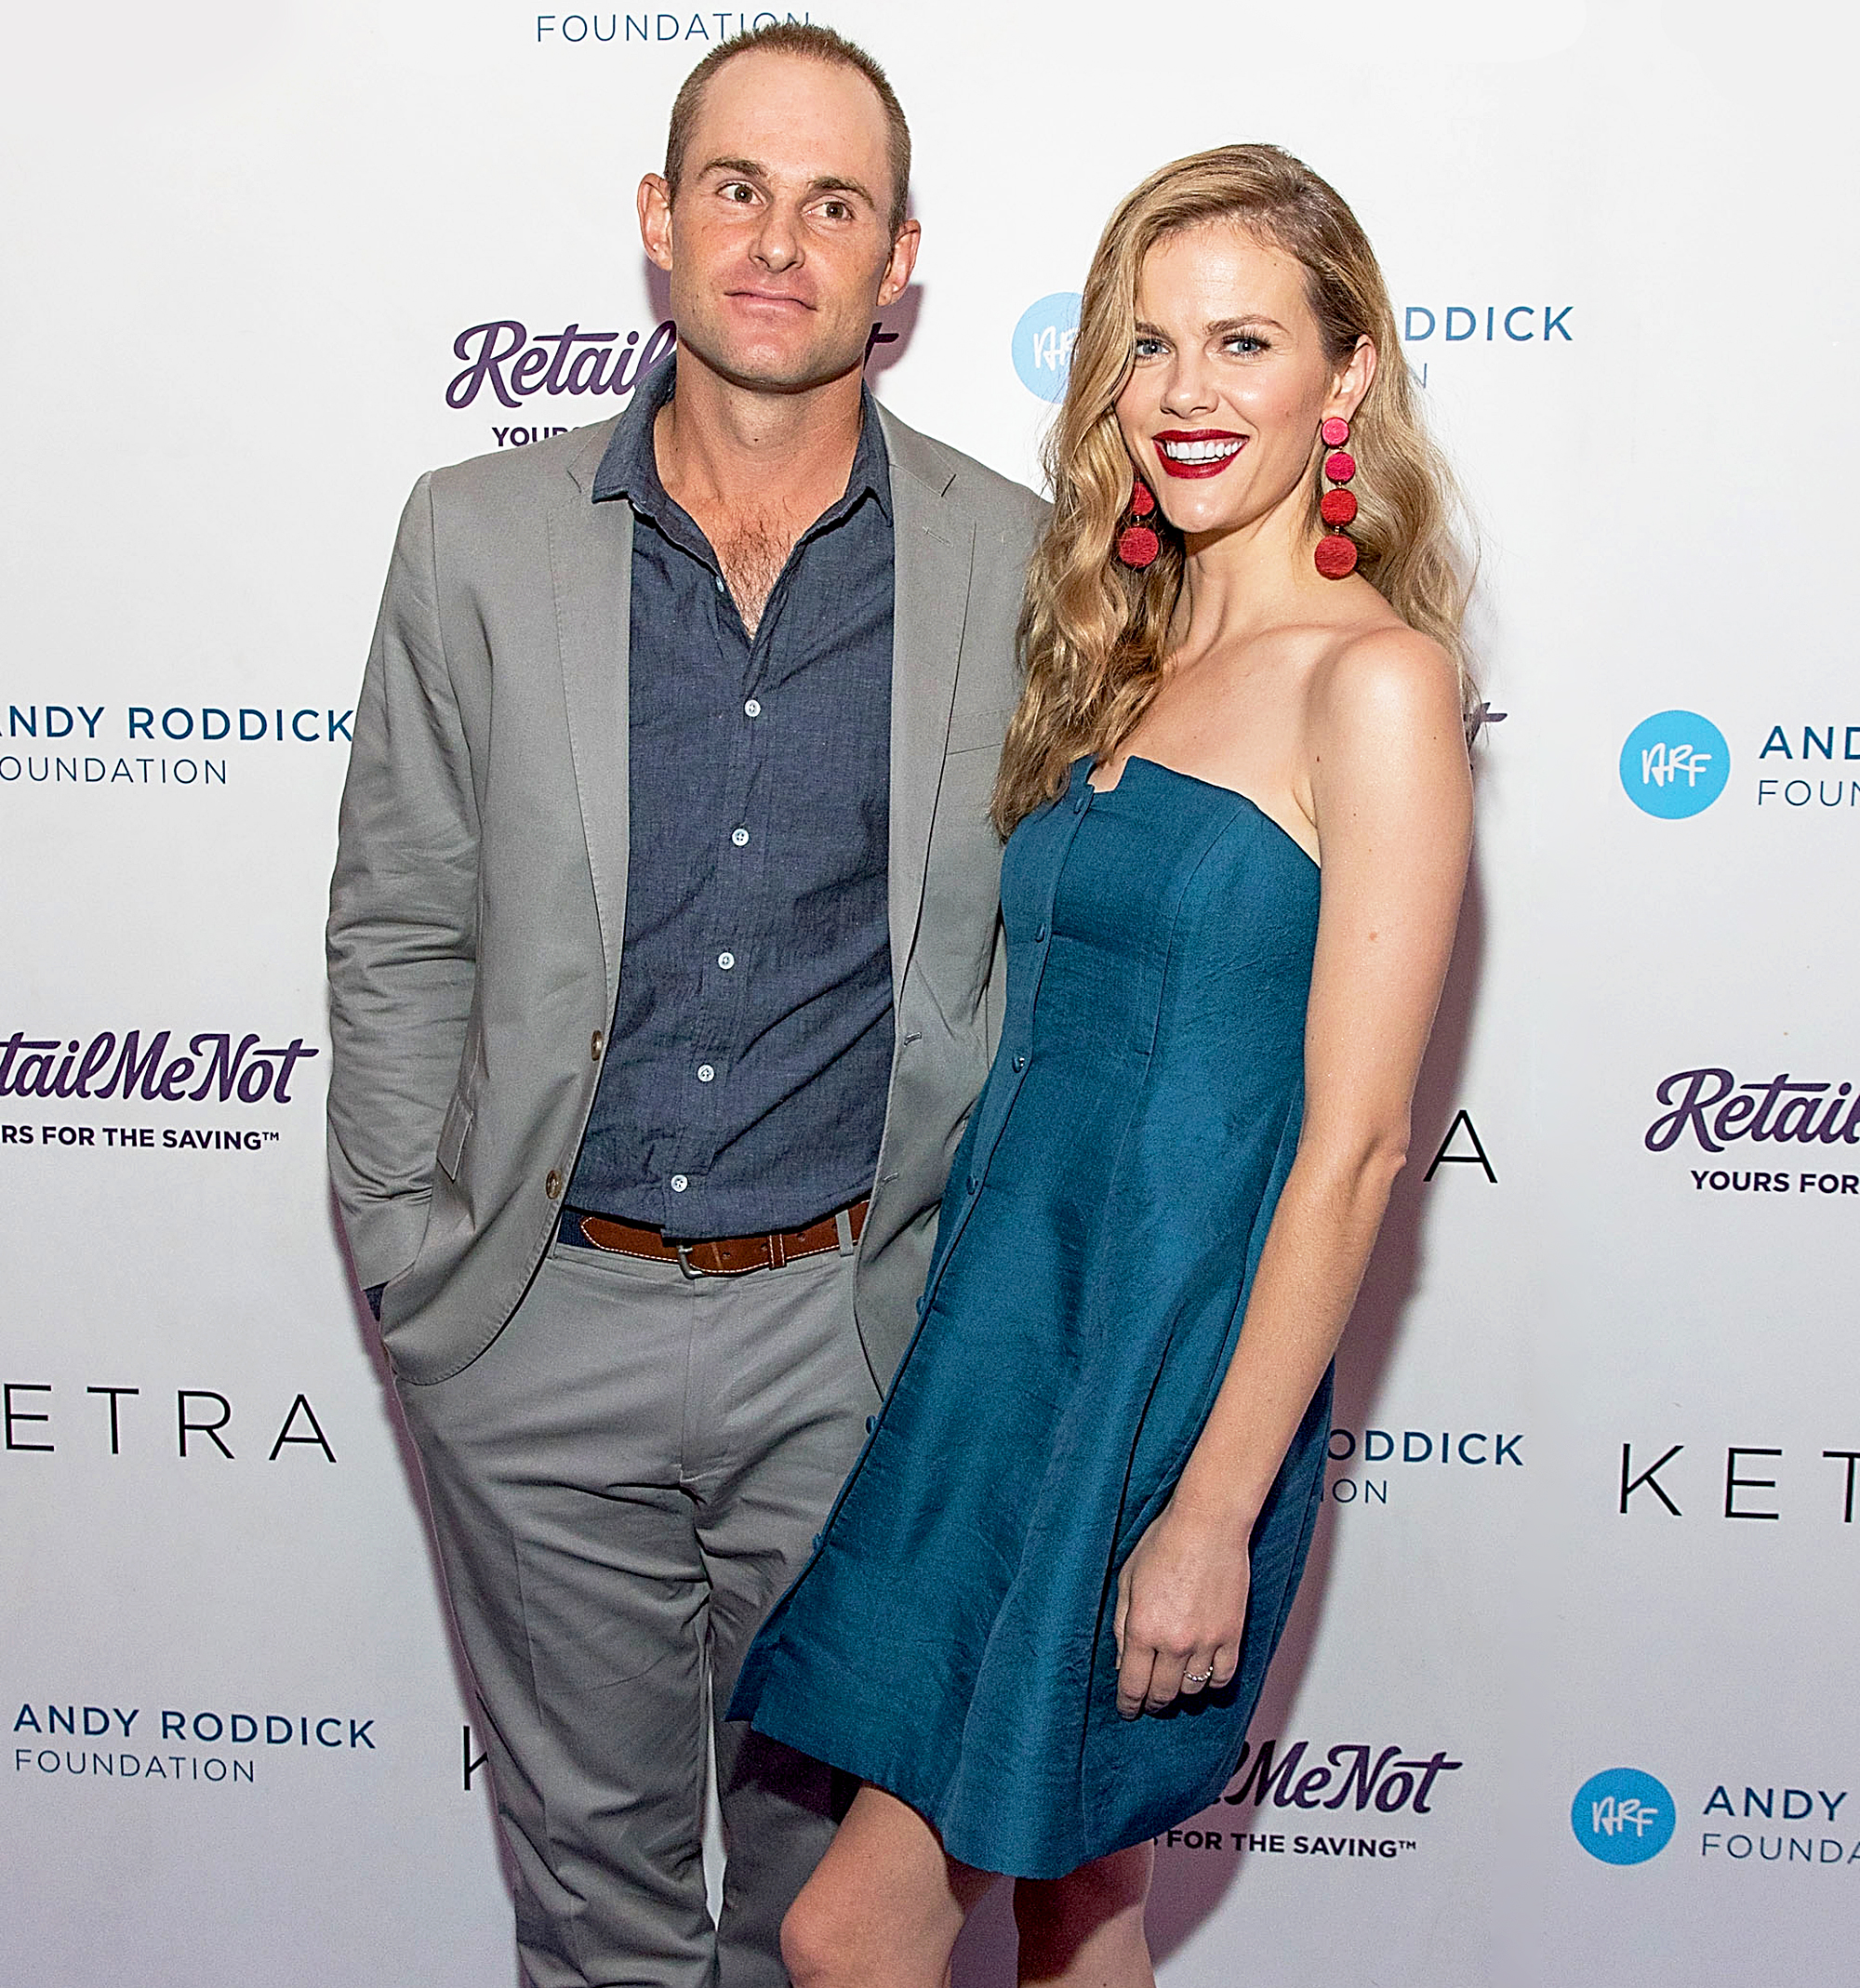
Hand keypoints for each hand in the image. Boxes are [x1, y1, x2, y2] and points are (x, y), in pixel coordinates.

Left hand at [1112, 1497, 1249, 1718]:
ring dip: (1180, 1691)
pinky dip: (1212, 1682)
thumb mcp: (1127, 1581)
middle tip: (1148, 1701)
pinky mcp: (1232, 1636)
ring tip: (1174, 1683)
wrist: (1208, 1525)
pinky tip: (1202, 1675)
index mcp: (1142, 1629)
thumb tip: (1122, 1663)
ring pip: (1192, 1690)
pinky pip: (1223, 1677)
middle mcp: (1174, 1643)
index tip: (1127, 1710)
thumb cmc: (1162, 1544)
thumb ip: (1121, 1625)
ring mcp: (1206, 1642)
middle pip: (1162, 1694)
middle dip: (1151, 1702)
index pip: (1132, 1686)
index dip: (1128, 1704)